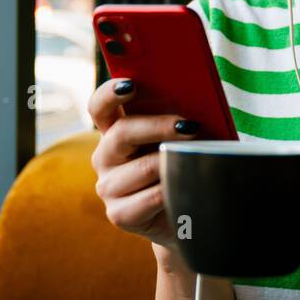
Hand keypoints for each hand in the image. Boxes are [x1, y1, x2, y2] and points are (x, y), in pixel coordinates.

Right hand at [88, 77, 200, 251]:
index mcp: (115, 131)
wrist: (187, 214)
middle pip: (122, 133)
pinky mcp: (119, 214)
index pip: (100, 106)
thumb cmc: (183, 167)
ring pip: (144, 166)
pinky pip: (152, 196)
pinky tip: (190, 186)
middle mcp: (105, 157)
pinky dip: (176, 189)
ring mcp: (108, 186)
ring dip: (175, 161)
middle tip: (190, 126)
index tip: (132, 84)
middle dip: (159, 126)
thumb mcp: (179, 141)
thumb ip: (178, 121)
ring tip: (199, 159)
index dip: (110, 93)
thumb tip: (198, 105)